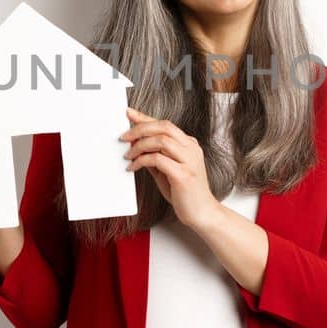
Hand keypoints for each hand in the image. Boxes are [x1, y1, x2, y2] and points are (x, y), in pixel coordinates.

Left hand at [122, 107, 221, 227]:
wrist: (202, 213)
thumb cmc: (186, 193)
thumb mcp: (167, 170)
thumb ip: (156, 156)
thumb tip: (136, 145)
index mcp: (189, 145)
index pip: (165, 124)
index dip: (145, 117)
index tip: (130, 114)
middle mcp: (191, 149)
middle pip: (164, 127)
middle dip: (140, 128)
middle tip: (124, 137)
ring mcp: (189, 161)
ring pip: (161, 140)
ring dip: (139, 145)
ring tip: (128, 155)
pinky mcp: (183, 175)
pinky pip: (158, 159)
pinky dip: (142, 160)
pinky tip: (134, 167)